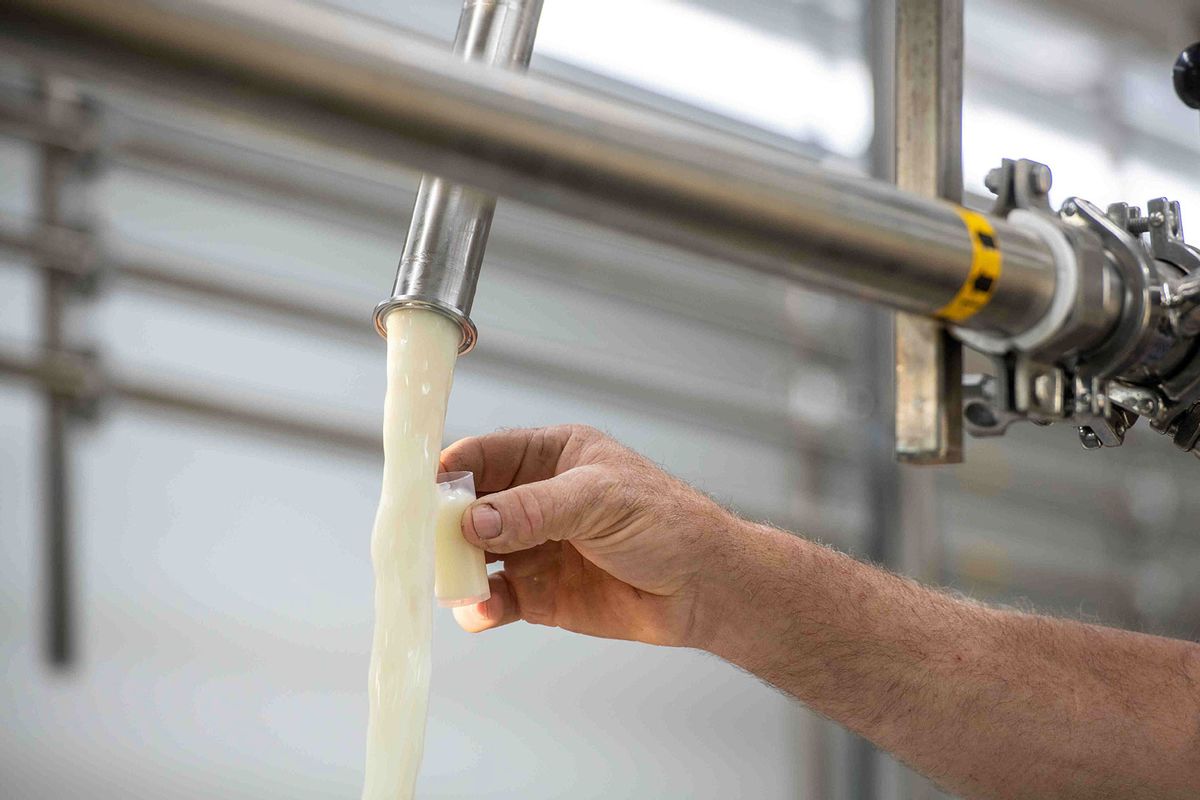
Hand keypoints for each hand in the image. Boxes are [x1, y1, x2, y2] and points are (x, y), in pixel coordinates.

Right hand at [438, 425, 735, 647]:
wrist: (705, 588)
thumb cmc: (667, 523)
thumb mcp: (600, 500)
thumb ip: (535, 509)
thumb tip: (474, 520)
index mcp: (551, 457)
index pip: (485, 455)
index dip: (451, 470)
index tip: (423, 490)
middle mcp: (534, 500)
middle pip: (468, 507)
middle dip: (445, 526)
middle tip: (430, 545)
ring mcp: (534, 548)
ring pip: (474, 556)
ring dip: (458, 569)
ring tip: (458, 583)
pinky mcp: (540, 594)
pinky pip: (495, 599)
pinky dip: (480, 606)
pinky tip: (483, 610)